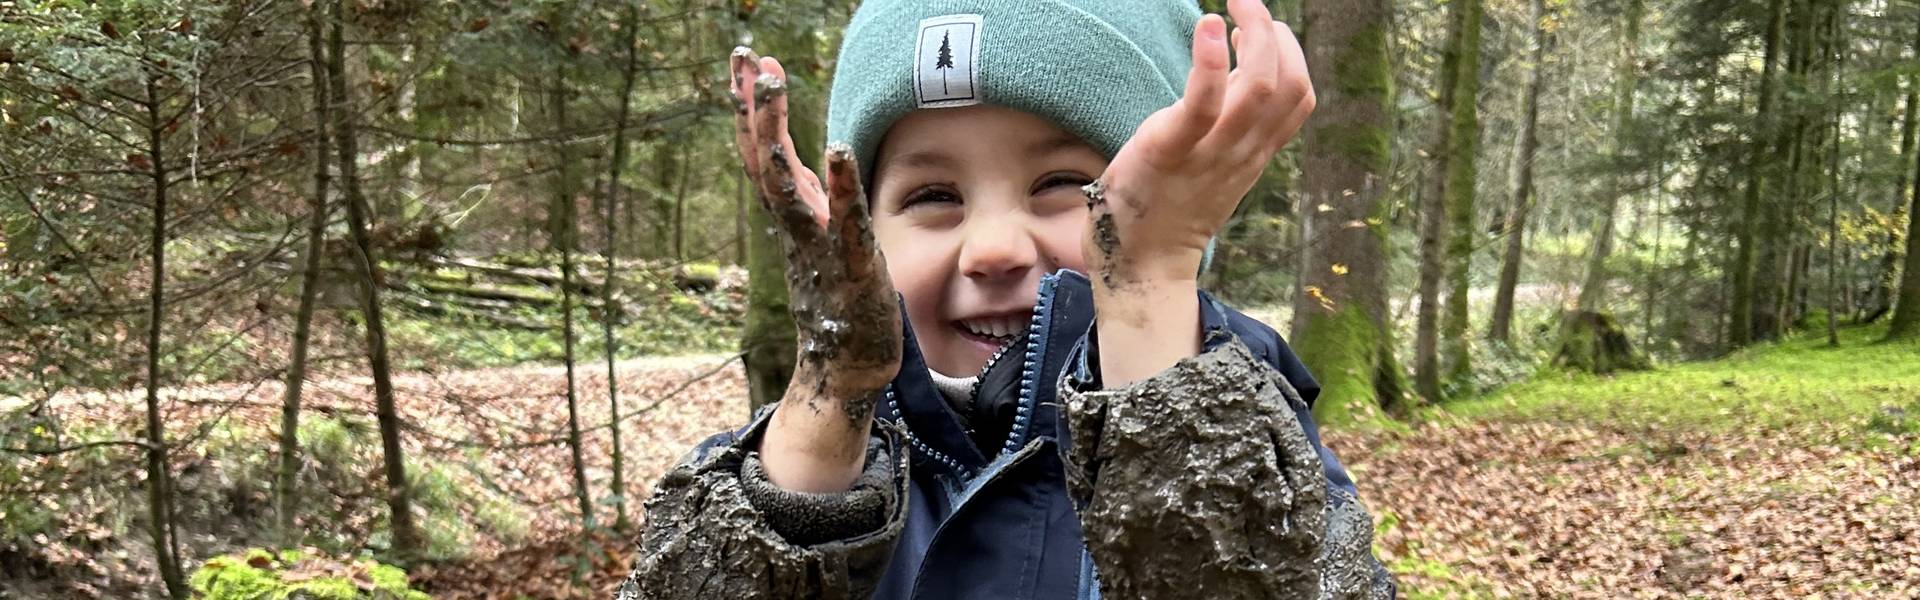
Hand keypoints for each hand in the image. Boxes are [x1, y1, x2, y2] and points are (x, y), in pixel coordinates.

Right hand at [730, 48, 902, 490]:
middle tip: (746, 56)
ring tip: (773, 83)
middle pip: (762, 156)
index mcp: (793, 214)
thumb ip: (812, 196)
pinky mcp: (852, 263)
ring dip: (775, 132)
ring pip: (786, 182)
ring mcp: (818, 243)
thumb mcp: (823, 234)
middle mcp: (796, 224)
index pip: (763, 151)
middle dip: (753, 105)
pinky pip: (844, 219)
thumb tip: (808, 156)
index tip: (744, 59)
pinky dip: (840, 184)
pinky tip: (838, 148)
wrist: (847, 365)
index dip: (752, 105)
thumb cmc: (840, 298)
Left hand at [1084, 0, 1314, 289]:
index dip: (1290, 54)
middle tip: (1245, 3)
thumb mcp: (1211, 160)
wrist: (1139, 264)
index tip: (1259, 31)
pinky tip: (1208, 26)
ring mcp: (1209, 153)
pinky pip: (1202, 103)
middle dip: (1274, 32)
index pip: (1299, 97)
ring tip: (1229, 8)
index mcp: (1253, 152)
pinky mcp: (1169, 152)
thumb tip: (1234, 67)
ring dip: (1253, 34)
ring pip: (1258, 87)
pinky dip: (1209, 59)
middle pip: (1289, 84)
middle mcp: (1241, 151)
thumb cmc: (1166, 204)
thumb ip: (1227, 120)